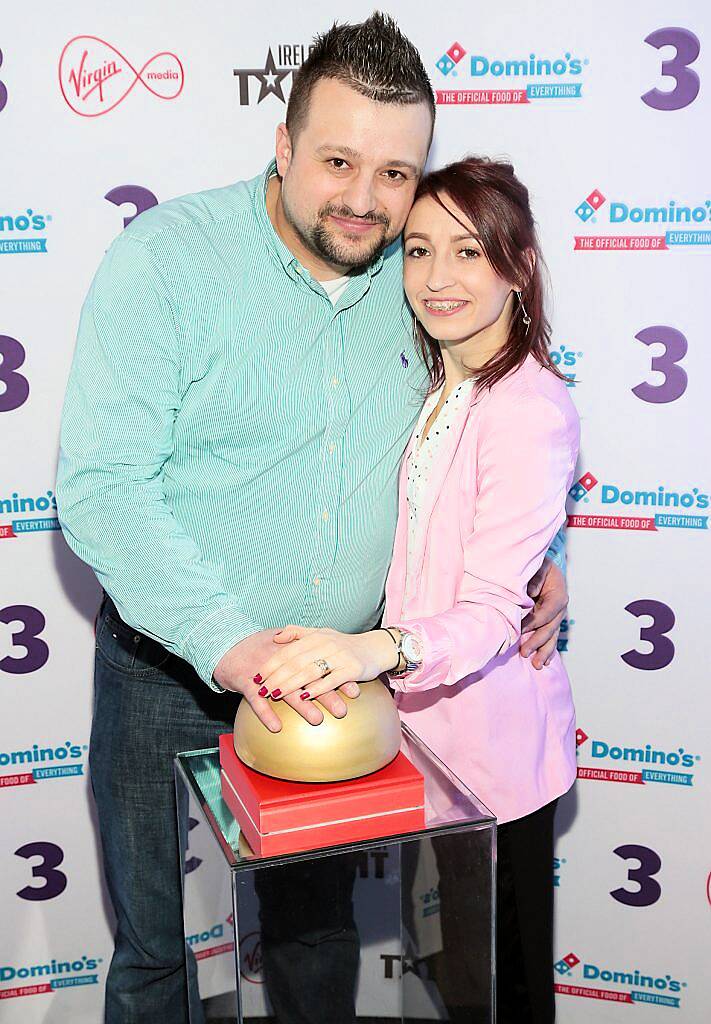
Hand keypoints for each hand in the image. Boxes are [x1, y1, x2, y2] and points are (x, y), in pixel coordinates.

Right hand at [213, 630, 352, 731]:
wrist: (225, 646)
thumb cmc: (255, 645)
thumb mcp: (279, 639)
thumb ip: (302, 645)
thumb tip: (328, 654)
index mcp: (291, 650)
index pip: (319, 663)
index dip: (337, 676)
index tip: (354, 689)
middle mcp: (280, 660)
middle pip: (307, 678)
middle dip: (326, 694)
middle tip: (343, 709)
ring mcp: (263, 672)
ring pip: (285, 690)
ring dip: (302, 705)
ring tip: (317, 719)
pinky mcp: (245, 683)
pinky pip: (256, 701)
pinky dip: (266, 714)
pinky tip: (277, 728)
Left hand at [257, 626, 397, 702]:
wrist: (376, 648)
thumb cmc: (344, 644)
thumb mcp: (321, 633)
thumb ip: (297, 633)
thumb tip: (275, 637)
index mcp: (316, 636)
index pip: (288, 651)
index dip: (271, 664)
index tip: (257, 677)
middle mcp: (326, 644)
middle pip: (296, 662)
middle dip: (276, 677)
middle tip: (261, 690)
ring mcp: (340, 656)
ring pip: (310, 671)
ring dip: (291, 684)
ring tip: (276, 695)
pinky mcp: (352, 669)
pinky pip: (331, 680)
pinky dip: (317, 688)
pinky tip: (304, 697)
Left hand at [520, 558, 567, 669]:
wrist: (542, 565)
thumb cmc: (538, 565)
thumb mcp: (538, 567)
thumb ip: (535, 579)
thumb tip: (531, 594)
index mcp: (558, 594)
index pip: (546, 612)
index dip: (533, 621)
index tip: (519, 628)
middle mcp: (560, 607)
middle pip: (549, 628)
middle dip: (537, 642)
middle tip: (524, 652)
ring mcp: (556, 616)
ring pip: (551, 636)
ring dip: (544, 651)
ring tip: (537, 665)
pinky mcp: (550, 621)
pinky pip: (549, 636)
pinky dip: (547, 649)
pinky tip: (544, 662)